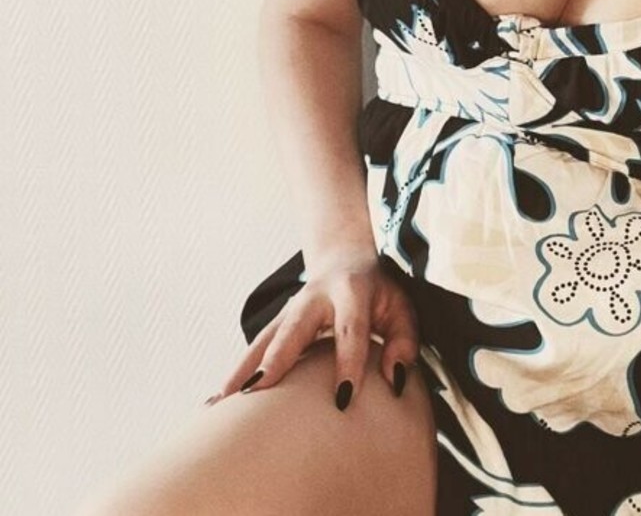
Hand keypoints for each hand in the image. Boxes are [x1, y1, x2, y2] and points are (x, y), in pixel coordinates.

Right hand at [208, 248, 419, 410]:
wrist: (344, 258)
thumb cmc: (378, 293)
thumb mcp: (401, 308)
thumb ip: (404, 341)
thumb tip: (395, 380)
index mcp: (352, 291)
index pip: (349, 329)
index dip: (347, 363)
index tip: (342, 399)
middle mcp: (314, 298)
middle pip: (292, 330)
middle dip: (276, 361)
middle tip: (258, 391)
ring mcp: (290, 310)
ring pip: (263, 341)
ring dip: (242, 372)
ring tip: (221, 405)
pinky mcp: (276, 323)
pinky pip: (253, 350)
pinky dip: (234, 376)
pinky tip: (214, 404)